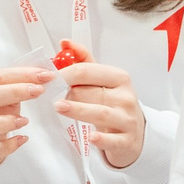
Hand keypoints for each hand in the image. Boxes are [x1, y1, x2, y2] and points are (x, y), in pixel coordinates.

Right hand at [0, 66, 49, 170]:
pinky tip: (21, 140)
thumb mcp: (5, 99)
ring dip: (4, 121)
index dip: (19, 74)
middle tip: (39, 91)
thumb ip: (18, 86)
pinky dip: (6, 146)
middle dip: (14, 92)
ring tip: (25, 121)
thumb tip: (44, 75)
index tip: (44, 75)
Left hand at [54, 48, 145, 170]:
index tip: (49, 77)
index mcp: (119, 78)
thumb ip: (84, 61)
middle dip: (70, 93)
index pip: (88, 71)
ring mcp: (127, 119)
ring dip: (79, 110)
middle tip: (51, 95)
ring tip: (59, 107)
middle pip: (92, 92)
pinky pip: (112, 140)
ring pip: (101, 113)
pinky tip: (90, 137)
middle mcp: (125, 97)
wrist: (135, 133)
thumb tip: (65, 43)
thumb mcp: (103, 80)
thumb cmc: (114, 104)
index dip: (65, 73)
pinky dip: (101, 138)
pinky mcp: (126, 141)